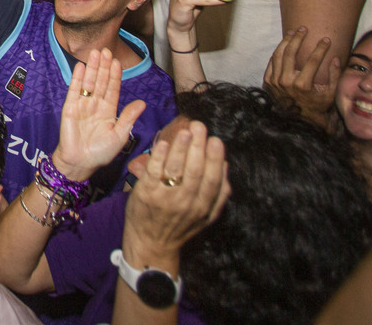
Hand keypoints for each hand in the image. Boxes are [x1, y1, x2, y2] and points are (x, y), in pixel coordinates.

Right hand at [51, 49, 145, 181]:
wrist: (79, 163)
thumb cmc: (101, 152)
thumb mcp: (119, 136)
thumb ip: (128, 118)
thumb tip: (142, 103)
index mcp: (109, 110)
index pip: (113, 88)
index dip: (115, 75)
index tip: (117, 61)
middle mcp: (96, 104)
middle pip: (101, 81)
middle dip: (104, 66)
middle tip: (106, 50)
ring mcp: (83, 105)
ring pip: (89, 82)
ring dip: (92, 67)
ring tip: (95, 53)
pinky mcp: (70, 107)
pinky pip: (74, 90)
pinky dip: (77, 78)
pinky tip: (80, 66)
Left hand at [122, 121, 228, 265]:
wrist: (151, 244)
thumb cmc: (180, 225)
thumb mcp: (206, 217)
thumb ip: (219, 195)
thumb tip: (226, 166)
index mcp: (202, 207)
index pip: (212, 180)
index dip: (214, 159)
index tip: (216, 140)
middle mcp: (185, 203)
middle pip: (194, 172)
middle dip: (198, 147)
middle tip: (200, 126)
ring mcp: (164, 198)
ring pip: (175, 170)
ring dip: (180, 149)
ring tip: (186, 131)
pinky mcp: (146, 194)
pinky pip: (153, 173)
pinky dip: (158, 157)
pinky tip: (162, 143)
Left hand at [263, 27, 338, 126]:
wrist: (300, 120)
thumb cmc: (318, 105)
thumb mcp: (330, 93)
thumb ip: (335, 75)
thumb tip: (336, 58)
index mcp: (302, 85)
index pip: (313, 60)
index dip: (321, 48)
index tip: (326, 39)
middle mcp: (286, 82)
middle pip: (291, 52)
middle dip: (298, 38)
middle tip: (304, 29)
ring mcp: (275, 82)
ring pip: (278, 55)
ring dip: (286, 41)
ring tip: (293, 33)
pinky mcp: (268, 82)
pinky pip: (272, 62)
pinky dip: (278, 52)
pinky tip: (285, 45)